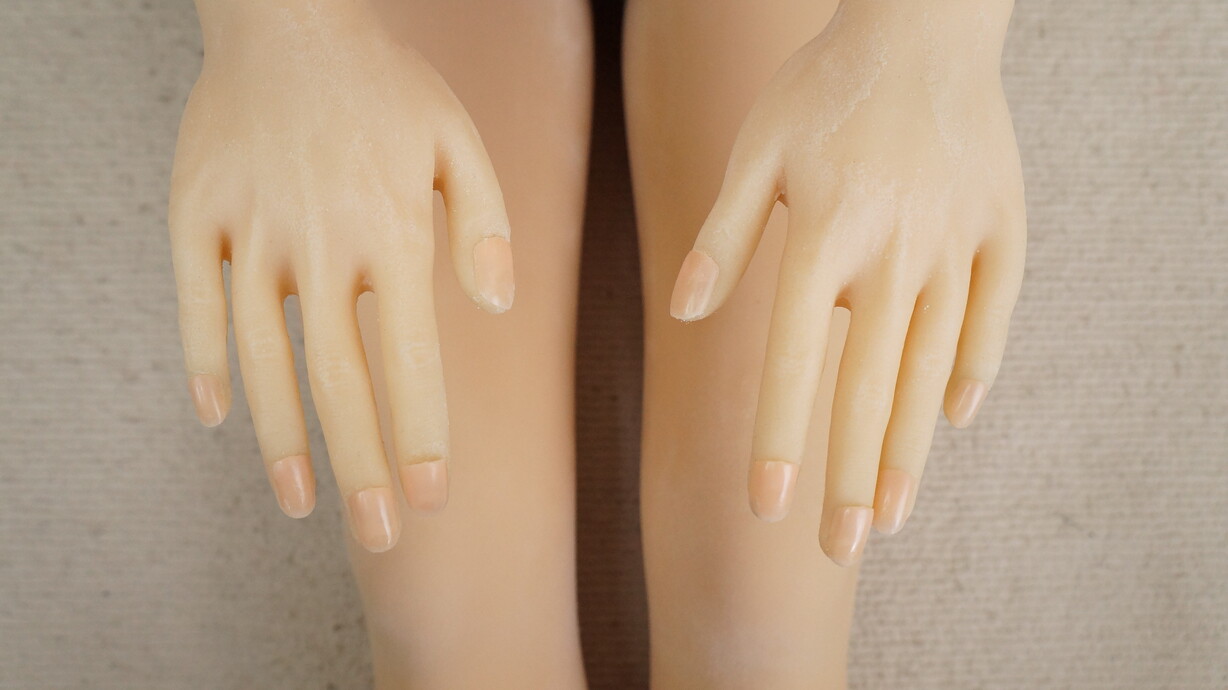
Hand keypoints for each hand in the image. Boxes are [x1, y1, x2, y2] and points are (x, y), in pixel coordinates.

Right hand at [169, 1, 512, 550]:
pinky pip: (192, 305)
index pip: (409, 359)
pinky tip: (219, 421)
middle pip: (337, 380)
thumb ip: (483, 226)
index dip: (420, 434)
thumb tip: (496, 310)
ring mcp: (248, 232)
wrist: (287, 14)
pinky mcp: (193, 215)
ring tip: (301, 505)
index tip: (433, 496)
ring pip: (262, 359)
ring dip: (282, 441)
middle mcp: (319, 244)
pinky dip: (204, 365)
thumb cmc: (384, 84)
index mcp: (390, 232)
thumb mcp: (458, 141)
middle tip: (378, 535)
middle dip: (361, 466)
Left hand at [669, 0, 1025, 565]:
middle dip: (850, 475)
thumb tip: (684, 314)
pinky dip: (974, 369)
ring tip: (892, 518)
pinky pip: (992, 314)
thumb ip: (723, 234)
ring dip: (909, 447)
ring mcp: (956, 241)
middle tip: (839, 553)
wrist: (926, 23)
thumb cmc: (824, 87)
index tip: (765, 505)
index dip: (778, 434)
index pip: (794, 356)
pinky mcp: (1002, 229)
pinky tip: (953, 421)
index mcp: (824, 231)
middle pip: (868, 383)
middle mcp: (894, 248)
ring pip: (931, 365)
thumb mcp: (756, 148)